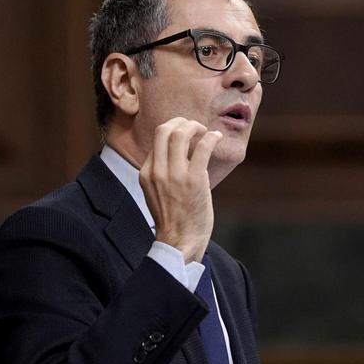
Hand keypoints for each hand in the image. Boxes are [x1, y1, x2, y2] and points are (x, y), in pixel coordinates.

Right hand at [138, 117, 223, 262]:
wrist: (179, 241)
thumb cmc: (172, 219)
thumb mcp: (155, 193)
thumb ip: (160, 174)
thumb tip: (174, 155)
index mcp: (146, 173)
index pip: (157, 139)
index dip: (173, 130)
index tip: (185, 133)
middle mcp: (158, 171)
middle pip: (164, 129)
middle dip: (181, 121)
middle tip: (194, 126)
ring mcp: (175, 175)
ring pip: (181, 134)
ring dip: (195, 126)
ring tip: (205, 131)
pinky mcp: (194, 180)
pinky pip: (202, 148)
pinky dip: (211, 137)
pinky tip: (217, 137)